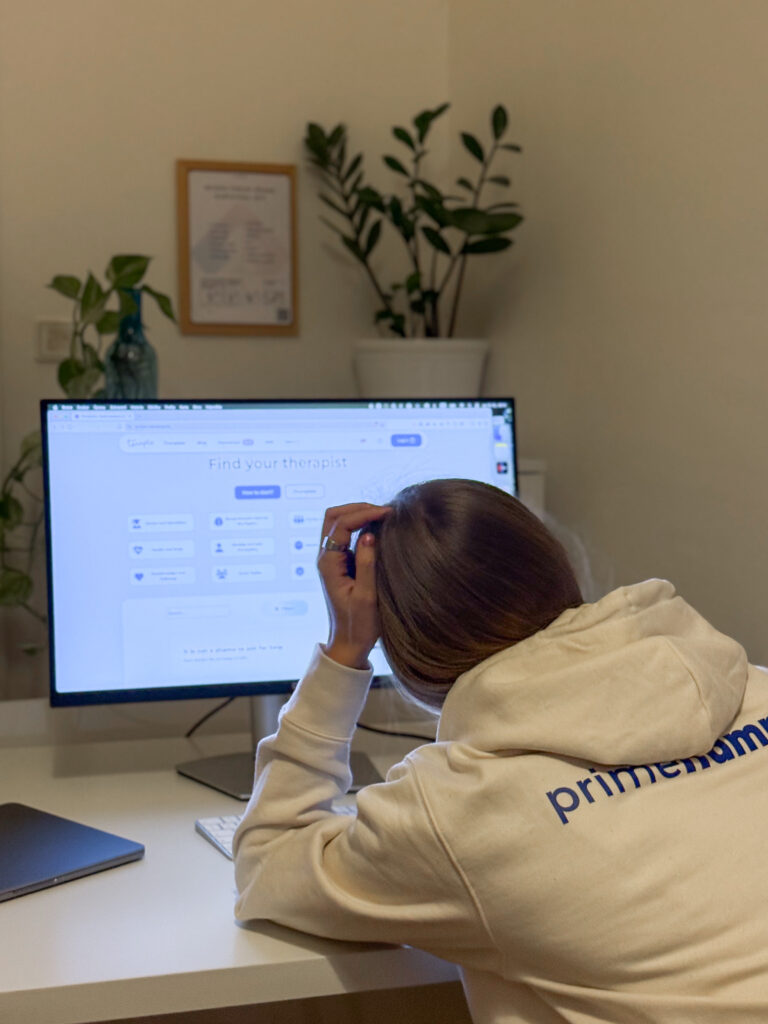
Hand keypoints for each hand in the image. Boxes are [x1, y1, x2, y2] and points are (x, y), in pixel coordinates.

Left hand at [317, 502, 390, 668]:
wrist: (349, 644)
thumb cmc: (359, 625)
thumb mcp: (367, 596)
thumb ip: (367, 564)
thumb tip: (368, 534)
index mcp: (328, 564)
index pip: (341, 525)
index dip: (364, 513)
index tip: (388, 513)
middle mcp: (326, 558)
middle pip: (333, 516)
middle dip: (358, 508)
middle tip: (385, 511)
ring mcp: (332, 559)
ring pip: (338, 522)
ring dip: (358, 514)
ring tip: (384, 516)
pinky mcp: (341, 563)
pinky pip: (346, 534)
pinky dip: (361, 525)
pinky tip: (380, 529)